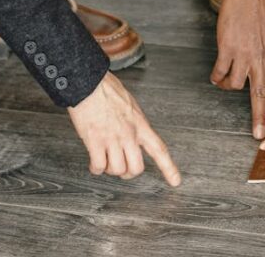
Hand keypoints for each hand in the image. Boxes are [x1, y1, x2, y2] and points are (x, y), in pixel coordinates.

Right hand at [67, 72, 181, 185]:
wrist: (88, 83)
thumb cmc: (106, 89)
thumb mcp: (130, 105)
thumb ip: (134, 122)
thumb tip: (133, 132)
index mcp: (140, 125)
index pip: (159, 150)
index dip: (169, 168)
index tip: (176, 181)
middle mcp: (129, 135)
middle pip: (136, 168)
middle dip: (128, 173)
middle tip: (122, 169)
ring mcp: (112, 139)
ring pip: (117, 169)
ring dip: (110, 169)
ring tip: (104, 161)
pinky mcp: (95, 141)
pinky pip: (98, 165)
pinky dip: (96, 168)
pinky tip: (93, 162)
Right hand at [211, 0, 264, 139]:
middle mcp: (262, 59)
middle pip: (261, 95)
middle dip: (260, 118)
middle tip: (258, 135)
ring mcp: (244, 55)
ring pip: (237, 85)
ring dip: (230, 88)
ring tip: (225, 83)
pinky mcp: (227, 49)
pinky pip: (220, 73)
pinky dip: (217, 78)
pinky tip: (216, 76)